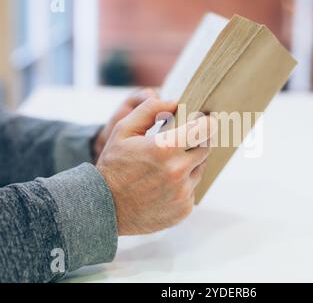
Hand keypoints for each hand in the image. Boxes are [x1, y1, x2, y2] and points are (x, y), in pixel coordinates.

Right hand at [96, 98, 216, 234]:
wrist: (104, 209)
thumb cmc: (113, 166)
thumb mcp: (123, 130)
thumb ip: (149, 110)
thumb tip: (174, 103)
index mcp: (165, 149)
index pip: (204, 129)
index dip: (208, 122)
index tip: (207, 119)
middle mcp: (178, 172)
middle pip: (205, 148)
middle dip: (197, 141)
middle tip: (183, 140)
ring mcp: (183, 193)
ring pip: (199, 169)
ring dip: (189, 163)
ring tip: (166, 165)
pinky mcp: (184, 209)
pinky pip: (192, 190)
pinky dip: (183, 184)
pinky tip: (164, 185)